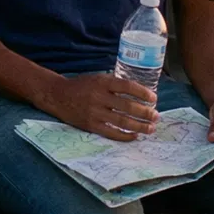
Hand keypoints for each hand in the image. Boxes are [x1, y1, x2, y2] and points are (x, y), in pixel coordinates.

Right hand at [41, 73, 157, 141]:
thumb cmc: (82, 86)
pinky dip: (125, 136)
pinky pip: (111, 133)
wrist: (58, 96)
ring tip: (150, 128)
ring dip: (140, 126)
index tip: (154, 99)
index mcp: (103, 82)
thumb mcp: (98, 78)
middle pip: (128, 106)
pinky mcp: (91, 125)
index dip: (143, 93)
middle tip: (156, 116)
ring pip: (122, 121)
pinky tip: (134, 136)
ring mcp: (94, 112)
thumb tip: (140, 93)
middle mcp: (99, 97)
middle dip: (145, 112)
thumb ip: (115, 84)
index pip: (128, 86)